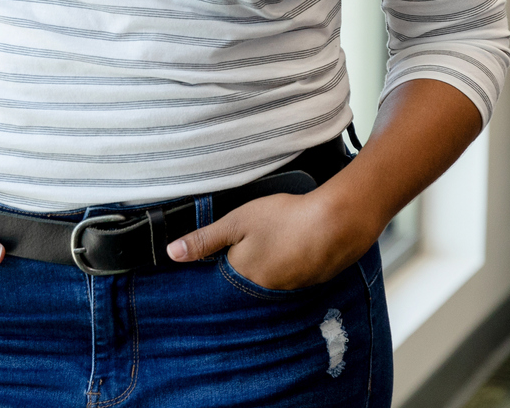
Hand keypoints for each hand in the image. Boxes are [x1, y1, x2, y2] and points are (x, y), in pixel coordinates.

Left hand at [163, 188, 379, 291]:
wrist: (337, 224)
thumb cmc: (284, 219)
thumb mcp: (237, 222)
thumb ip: (205, 239)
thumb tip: (172, 254)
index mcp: (243, 275)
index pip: (223, 275)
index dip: (223, 259)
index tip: (226, 247)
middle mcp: (265, 289)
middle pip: (248, 278)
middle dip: (248, 261)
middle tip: (259, 237)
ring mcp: (292, 287)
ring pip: (272, 276)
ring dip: (272, 261)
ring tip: (278, 238)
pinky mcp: (313, 280)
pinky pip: (295, 274)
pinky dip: (293, 261)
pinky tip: (298, 244)